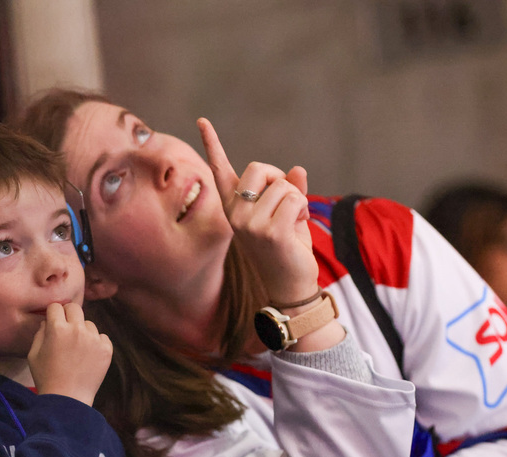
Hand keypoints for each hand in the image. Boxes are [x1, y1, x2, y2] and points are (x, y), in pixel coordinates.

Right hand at [28, 302, 111, 405]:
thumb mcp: (33, 355)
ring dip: (82, 331)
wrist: (68, 400)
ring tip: (77, 349)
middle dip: (68, 314)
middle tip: (66, 327)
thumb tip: (47, 322)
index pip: (56, 306)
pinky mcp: (106, 349)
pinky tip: (88, 356)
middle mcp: (77, 330)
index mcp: (57, 329)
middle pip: (75, 308)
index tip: (53, 320)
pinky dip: (96, 343)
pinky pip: (102, 337)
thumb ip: (39, 333)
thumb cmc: (46, 378)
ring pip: (89, 324)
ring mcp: (94, 339)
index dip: (53, 313)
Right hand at [197, 117, 317, 306]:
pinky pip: (295, 199)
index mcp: (233, 208)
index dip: (213, 144)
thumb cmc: (288, 249)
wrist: (290, 286)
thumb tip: (297, 169)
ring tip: (293, 224)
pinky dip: (304, 209)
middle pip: (259, 168)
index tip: (202, 121)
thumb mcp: (288, 215)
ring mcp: (249, 223)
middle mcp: (235, 214)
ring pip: (283, 186)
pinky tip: (298, 229)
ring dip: (298, 201)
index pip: (221, 171)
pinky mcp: (269, 231)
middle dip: (281, 181)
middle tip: (287, 206)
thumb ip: (290, 190)